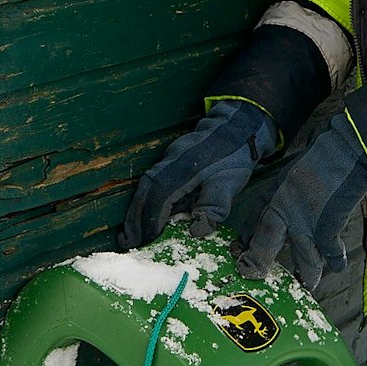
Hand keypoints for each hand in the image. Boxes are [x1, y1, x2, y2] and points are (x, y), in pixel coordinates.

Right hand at [118, 100, 276, 249]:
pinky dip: (147, 200)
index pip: (157, 199)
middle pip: (144, 193)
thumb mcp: (229, 184)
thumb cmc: (235, 155)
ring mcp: (169, 159)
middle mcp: (169, 163)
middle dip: (134, 218)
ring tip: (133, 233)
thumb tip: (195, 231)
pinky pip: (153, 181)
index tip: (142, 241)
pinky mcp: (172, 160)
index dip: (148, 222)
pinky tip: (150, 214)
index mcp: (181, 170)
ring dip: (138, 210)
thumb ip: (213, 207)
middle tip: (127, 241)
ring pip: (146, 186)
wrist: (239, 124)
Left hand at [237, 112, 366, 289]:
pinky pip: (329, 254)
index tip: (241, 248)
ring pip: (302, 257)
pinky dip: (335, 261)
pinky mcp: (327, 227)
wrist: (347, 148)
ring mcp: (305, 220)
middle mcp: (285, 207)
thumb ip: (292, 189)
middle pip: (266, 242)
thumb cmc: (327, 153)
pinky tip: (337, 266)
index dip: (247, 234)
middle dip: (259, 262)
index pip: (255, 217)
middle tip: (254, 274)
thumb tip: (295, 202)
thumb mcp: (299, 168)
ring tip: (307, 285)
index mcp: (278, 190)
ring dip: (307, 274)